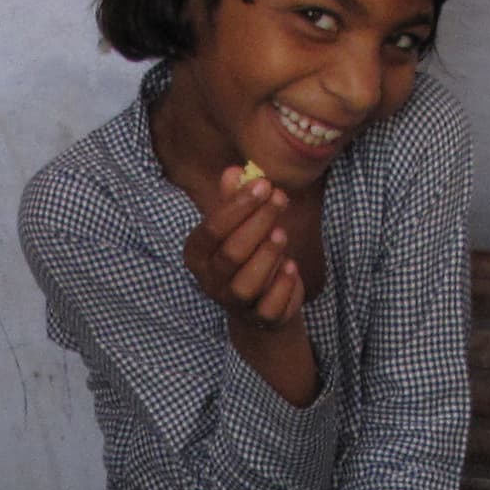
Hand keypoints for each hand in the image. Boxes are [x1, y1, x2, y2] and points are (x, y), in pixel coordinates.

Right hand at [181, 162, 306, 334]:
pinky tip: (291, 267)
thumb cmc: (246, 253)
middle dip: (258, 223)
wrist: (259, 302)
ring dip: (267, 255)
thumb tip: (235, 171)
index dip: (238, 206)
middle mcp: (210, 281)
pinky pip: (269, 306)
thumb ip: (234, 201)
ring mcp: (233, 303)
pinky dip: (282, 286)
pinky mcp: (259, 318)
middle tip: (280, 198)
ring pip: (246, 283)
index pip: (212, 230)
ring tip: (282, 233)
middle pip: (231, 254)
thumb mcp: (238, 225)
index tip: (263, 184)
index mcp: (197, 254)